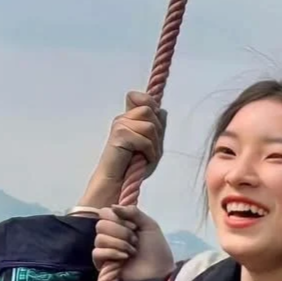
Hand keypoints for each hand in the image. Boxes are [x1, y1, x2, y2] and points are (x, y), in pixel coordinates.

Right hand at [76, 92, 166, 208]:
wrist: (119, 184)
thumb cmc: (134, 167)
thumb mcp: (151, 145)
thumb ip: (157, 128)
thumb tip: (162, 111)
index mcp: (128, 118)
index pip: (139, 97)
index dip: (150, 104)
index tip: (154, 124)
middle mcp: (123, 118)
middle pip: (149, 110)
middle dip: (157, 132)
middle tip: (151, 149)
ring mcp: (120, 125)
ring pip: (149, 125)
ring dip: (154, 144)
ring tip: (147, 156)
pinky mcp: (119, 135)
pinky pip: (145, 139)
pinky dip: (149, 152)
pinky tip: (144, 161)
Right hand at [93, 206, 174, 280]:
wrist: (159, 272)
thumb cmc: (156, 250)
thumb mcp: (149, 225)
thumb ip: (133, 212)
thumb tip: (112, 206)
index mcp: (119, 224)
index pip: (104, 212)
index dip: (117, 217)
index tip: (134, 226)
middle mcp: (110, 235)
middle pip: (101, 225)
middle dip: (121, 232)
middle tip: (135, 240)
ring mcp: (106, 250)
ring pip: (99, 238)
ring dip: (120, 243)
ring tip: (132, 251)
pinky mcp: (103, 264)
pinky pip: (97, 253)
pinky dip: (112, 253)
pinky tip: (124, 257)